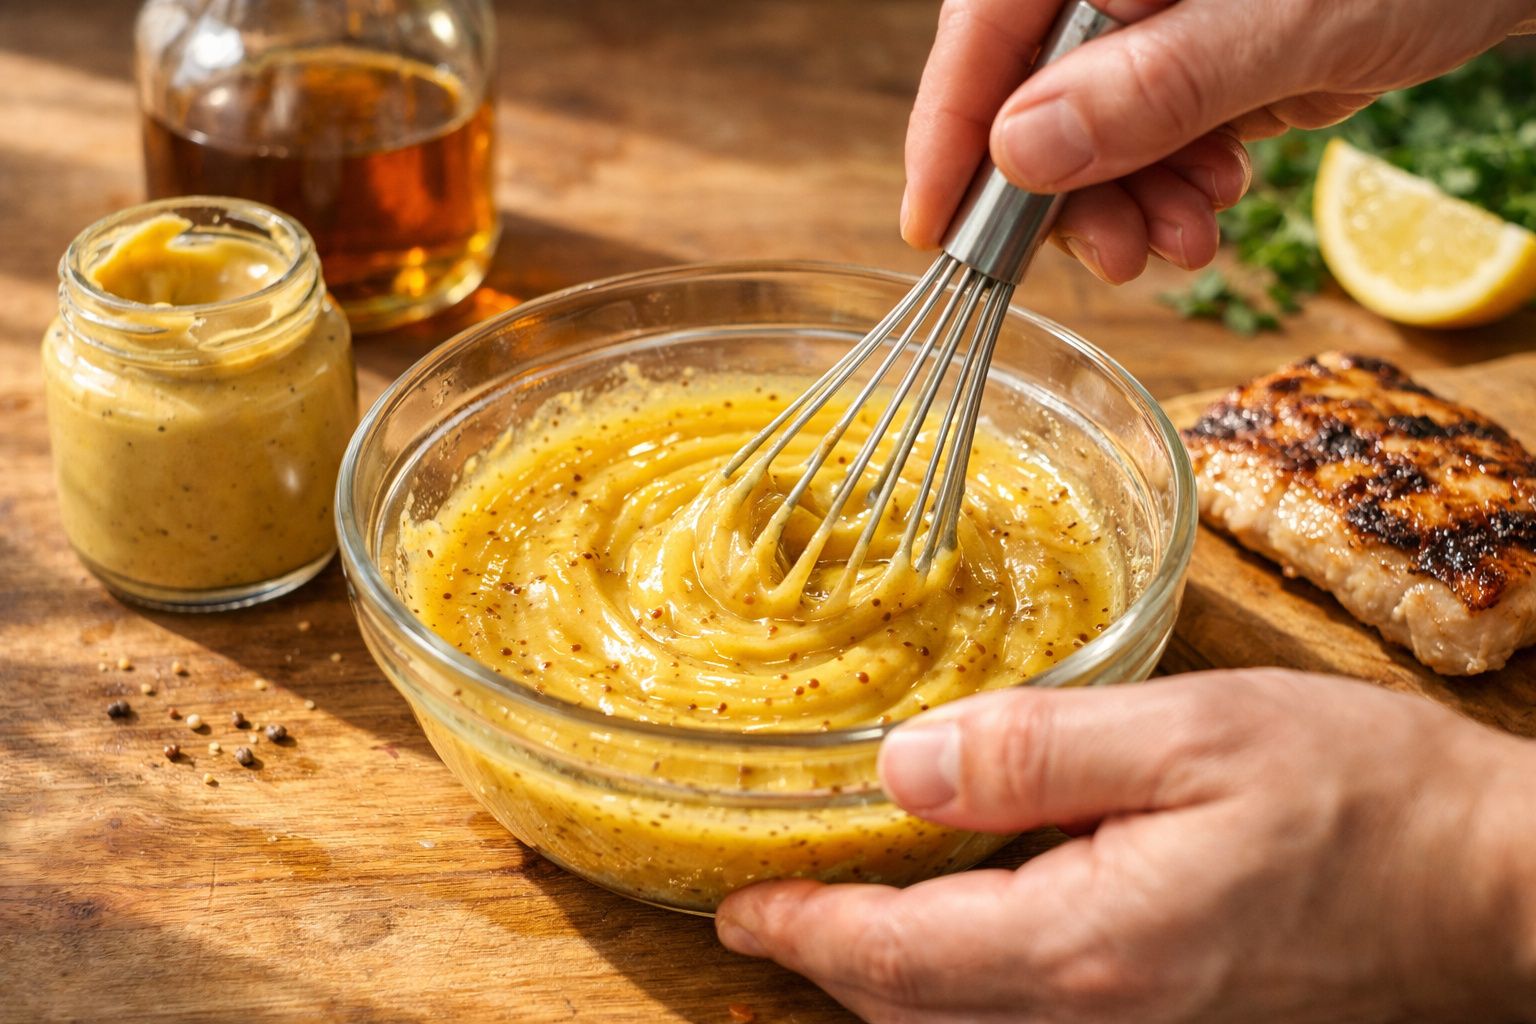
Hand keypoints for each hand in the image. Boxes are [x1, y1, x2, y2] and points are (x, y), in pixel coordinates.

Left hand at [716, 670, 1535, 1021]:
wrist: (1497, 887)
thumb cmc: (1362, 799)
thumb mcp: (1192, 737)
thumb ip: (1036, 754)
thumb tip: (902, 768)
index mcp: (1082, 945)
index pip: (892, 958)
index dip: (800, 931)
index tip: (735, 907)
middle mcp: (1097, 1013)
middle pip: (914, 1003)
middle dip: (829, 958)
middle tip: (765, 904)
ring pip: (966, 1017)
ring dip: (889, 971)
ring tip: (835, 908)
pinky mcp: (1173, 1014)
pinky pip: (1031, 1008)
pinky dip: (964, 971)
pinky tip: (961, 916)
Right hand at [904, 0, 1535, 282]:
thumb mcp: (1281, 21)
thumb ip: (1148, 86)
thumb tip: (1018, 153)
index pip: (982, 33)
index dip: (951, 134)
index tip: (933, 229)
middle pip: (1027, 95)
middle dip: (1067, 194)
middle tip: (1120, 257)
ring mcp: (1151, 23)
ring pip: (1085, 134)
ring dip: (1127, 205)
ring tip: (1190, 236)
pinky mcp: (1194, 62)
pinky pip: (1144, 142)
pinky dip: (1168, 188)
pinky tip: (1214, 197)